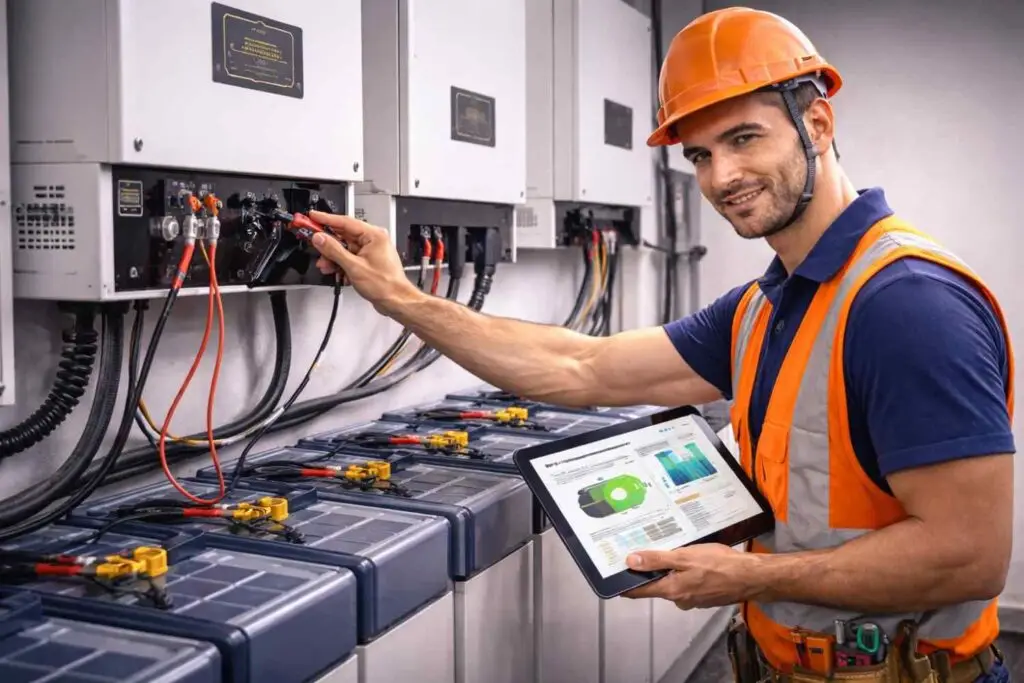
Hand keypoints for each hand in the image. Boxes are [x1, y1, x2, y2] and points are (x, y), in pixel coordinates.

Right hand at [306, 211, 418, 311]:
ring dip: (333, 256)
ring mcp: (371, 251)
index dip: (326, 219)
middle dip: (327, 243)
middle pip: (343, 235)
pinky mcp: (368, 261)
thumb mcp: (354, 266)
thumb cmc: (385, 285)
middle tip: (313, 242)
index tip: (312, 216)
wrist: (396, 301)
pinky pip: (350, 257)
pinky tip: (335, 271)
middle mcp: (373, 240)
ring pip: (345, 248)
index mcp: (374, 235)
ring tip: (325, 265)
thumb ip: (334, 250)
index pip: (345, 221)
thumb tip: (320, 239)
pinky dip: (341, 263)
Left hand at [622, 544, 762, 609]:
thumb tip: (630, 562)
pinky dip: (688, 573)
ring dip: (673, 570)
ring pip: (675, 583)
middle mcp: (680, 599)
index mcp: (671, 590)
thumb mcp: (684, 557)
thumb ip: (656, 560)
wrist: (751, 576)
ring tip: (677, 549)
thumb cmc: (718, 565)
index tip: (615, 576)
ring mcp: (694, 599)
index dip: (626, 584)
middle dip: (653, 570)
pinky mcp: (706, 596)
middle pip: (658, 585)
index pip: (640, 591)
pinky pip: (689, 583)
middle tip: (650, 549)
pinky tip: (696, 560)